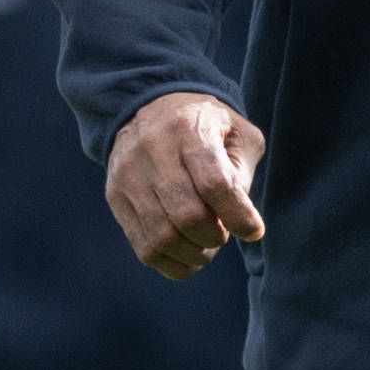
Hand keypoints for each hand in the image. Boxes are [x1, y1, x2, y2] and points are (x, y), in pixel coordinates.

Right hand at [107, 91, 267, 278]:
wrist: (150, 106)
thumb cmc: (206, 126)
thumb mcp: (237, 133)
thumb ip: (243, 173)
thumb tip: (239, 220)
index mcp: (189, 128)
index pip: (213, 184)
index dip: (238, 216)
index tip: (253, 231)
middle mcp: (152, 150)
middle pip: (187, 215)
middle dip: (215, 237)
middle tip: (224, 233)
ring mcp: (128, 175)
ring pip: (163, 237)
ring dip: (194, 254)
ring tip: (207, 246)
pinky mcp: (115, 197)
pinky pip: (144, 247)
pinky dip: (172, 263)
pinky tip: (189, 254)